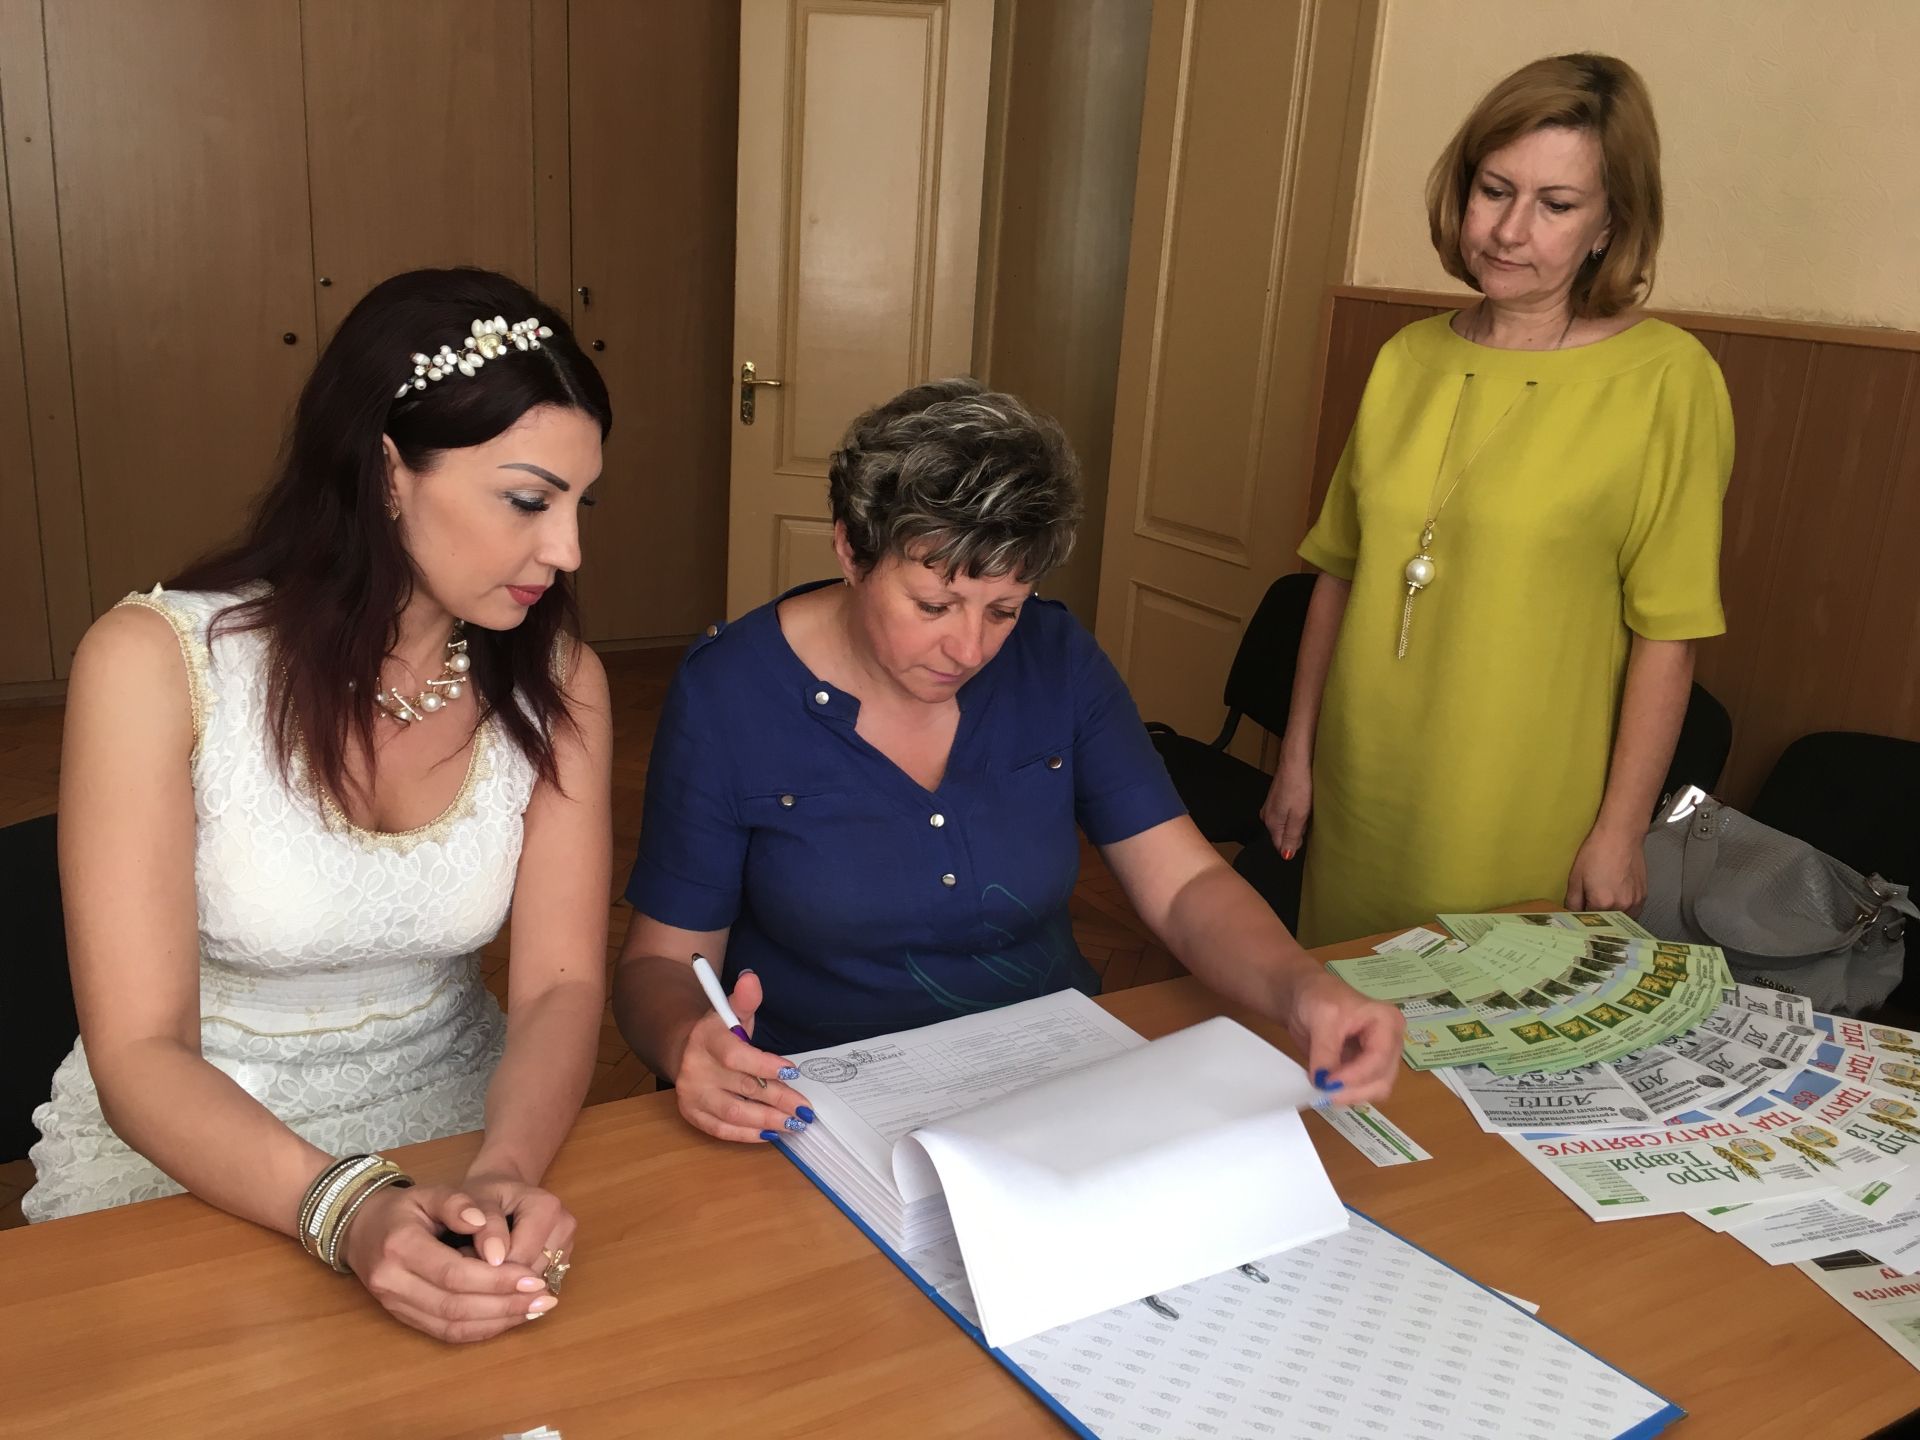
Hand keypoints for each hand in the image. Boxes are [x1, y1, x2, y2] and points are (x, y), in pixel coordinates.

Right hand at [340, 1182, 556, 1342]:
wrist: (361, 1229)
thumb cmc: (402, 1209)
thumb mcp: (428, 1192)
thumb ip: (457, 1202)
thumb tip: (483, 1220)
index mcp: (399, 1247)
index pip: (453, 1273)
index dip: (496, 1280)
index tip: (533, 1277)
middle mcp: (392, 1283)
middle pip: (454, 1305)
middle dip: (504, 1305)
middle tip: (544, 1297)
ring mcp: (395, 1305)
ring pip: (451, 1326)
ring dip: (497, 1322)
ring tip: (535, 1309)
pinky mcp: (403, 1318)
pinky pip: (445, 1333)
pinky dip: (480, 1330)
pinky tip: (509, 1318)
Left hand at [458, 1170, 577, 1277]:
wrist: (501, 1187)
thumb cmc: (486, 1193)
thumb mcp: (477, 1201)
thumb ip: (487, 1227)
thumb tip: (495, 1258)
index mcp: (547, 1208)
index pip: (519, 1257)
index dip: (486, 1266)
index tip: (462, 1255)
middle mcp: (565, 1227)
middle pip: (530, 1273)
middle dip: (498, 1275)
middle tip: (470, 1259)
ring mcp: (567, 1245)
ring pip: (534, 1284)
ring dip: (507, 1282)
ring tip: (484, 1261)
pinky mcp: (563, 1261)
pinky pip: (538, 1285)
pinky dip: (517, 1284)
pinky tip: (503, 1267)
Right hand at [672, 970, 814, 1143]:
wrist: (683, 1049)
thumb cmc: (719, 1033)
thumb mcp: (731, 1011)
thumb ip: (745, 999)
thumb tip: (752, 978)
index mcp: (707, 1039)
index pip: (736, 1056)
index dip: (765, 1065)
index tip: (793, 1072)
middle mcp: (696, 1068)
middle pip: (742, 1087)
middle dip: (778, 1099)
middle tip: (805, 1110)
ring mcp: (692, 1094)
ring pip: (733, 1113)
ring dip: (767, 1121)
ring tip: (794, 1124)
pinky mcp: (691, 1114)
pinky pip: (721, 1130)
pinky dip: (748, 1135)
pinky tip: (771, 1133)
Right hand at [1259, 750, 1311, 859]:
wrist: (1296, 761)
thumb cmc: (1298, 786)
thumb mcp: (1298, 816)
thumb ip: (1291, 837)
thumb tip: (1286, 855)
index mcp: (1271, 822)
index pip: (1280, 846)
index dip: (1295, 844)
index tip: (1307, 836)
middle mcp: (1267, 815)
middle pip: (1283, 834)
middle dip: (1297, 833)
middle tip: (1309, 822)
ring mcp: (1272, 805)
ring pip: (1286, 823)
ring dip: (1298, 821)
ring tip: (1308, 812)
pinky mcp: (1278, 797)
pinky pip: (1287, 812)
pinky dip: (1297, 811)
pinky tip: (1304, 803)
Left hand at [1282, 967, 1403, 1105]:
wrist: (1305, 996)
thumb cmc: (1318, 997)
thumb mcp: (1322, 1018)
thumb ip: (1325, 1051)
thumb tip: (1324, 1083)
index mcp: (1387, 1022)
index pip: (1379, 1057)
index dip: (1356, 1075)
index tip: (1327, 1082)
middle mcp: (1390, 1042)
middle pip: (1383, 1078)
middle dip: (1355, 1089)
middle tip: (1326, 1093)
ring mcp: (1380, 1058)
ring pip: (1375, 1089)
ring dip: (1351, 1094)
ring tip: (1325, 1090)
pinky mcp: (1366, 1069)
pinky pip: (1363, 1089)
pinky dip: (1347, 1093)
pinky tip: (1329, 1087)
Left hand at [1565, 821, 1646, 913]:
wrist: (1621, 836)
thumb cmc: (1596, 853)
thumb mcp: (1576, 877)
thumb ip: (1573, 901)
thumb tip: (1572, 914)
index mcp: (1602, 902)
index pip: (1589, 921)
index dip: (1582, 915)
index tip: (1579, 912)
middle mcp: (1621, 906)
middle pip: (1606, 922)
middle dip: (1597, 917)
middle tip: (1590, 906)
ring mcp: (1635, 902)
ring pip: (1620, 919)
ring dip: (1611, 916)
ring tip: (1605, 902)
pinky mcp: (1644, 896)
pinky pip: (1633, 912)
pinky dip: (1623, 911)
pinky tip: (1617, 899)